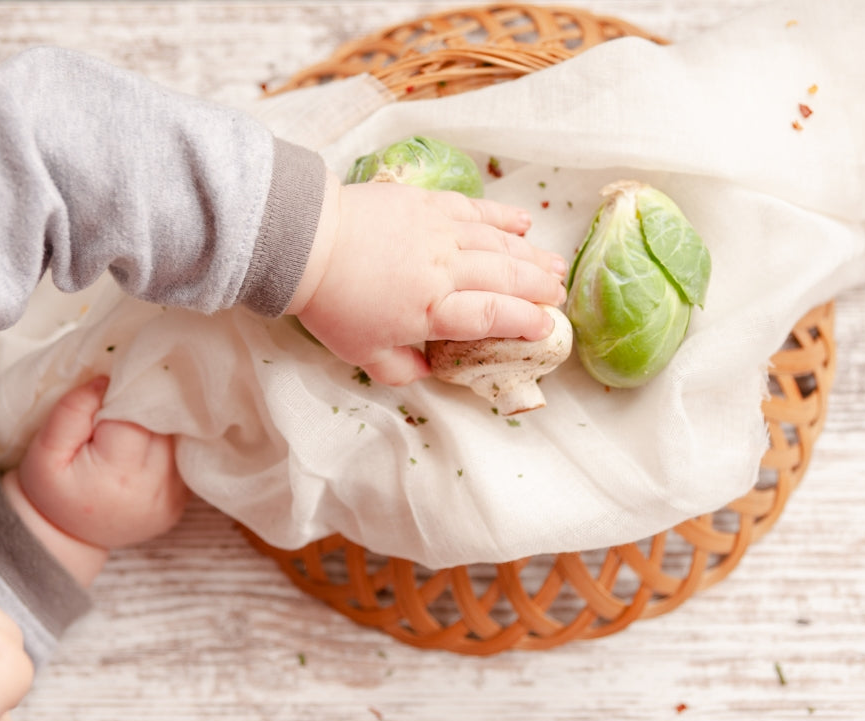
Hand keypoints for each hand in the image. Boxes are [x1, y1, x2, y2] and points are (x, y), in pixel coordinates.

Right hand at [15, 376, 188, 553]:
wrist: (66, 538)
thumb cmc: (52, 491)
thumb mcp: (45, 451)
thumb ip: (72, 412)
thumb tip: (107, 381)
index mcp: (120, 472)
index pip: (138, 416)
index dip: (127, 396)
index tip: (113, 389)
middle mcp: (155, 487)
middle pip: (163, 427)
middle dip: (146, 409)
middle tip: (126, 400)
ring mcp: (173, 498)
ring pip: (178, 441)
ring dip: (160, 425)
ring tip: (136, 421)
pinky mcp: (181, 502)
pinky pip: (183, 460)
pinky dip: (168, 446)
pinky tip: (148, 443)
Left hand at [288, 173, 567, 385]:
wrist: (305, 243)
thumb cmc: (331, 303)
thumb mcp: (362, 354)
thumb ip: (400, 369)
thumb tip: (426, 372)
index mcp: (431, 310)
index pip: (492, 316)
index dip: (525, 322)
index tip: (545, 329)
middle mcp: (444, 269)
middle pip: (506, 278)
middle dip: (539, 288)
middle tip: (559, 297)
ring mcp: (439, 232)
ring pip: (499, 244)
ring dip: (532, 257)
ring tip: (556, 267)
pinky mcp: (428, 204)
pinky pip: (477, 210)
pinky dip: (504, 217)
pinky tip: (525, 224)